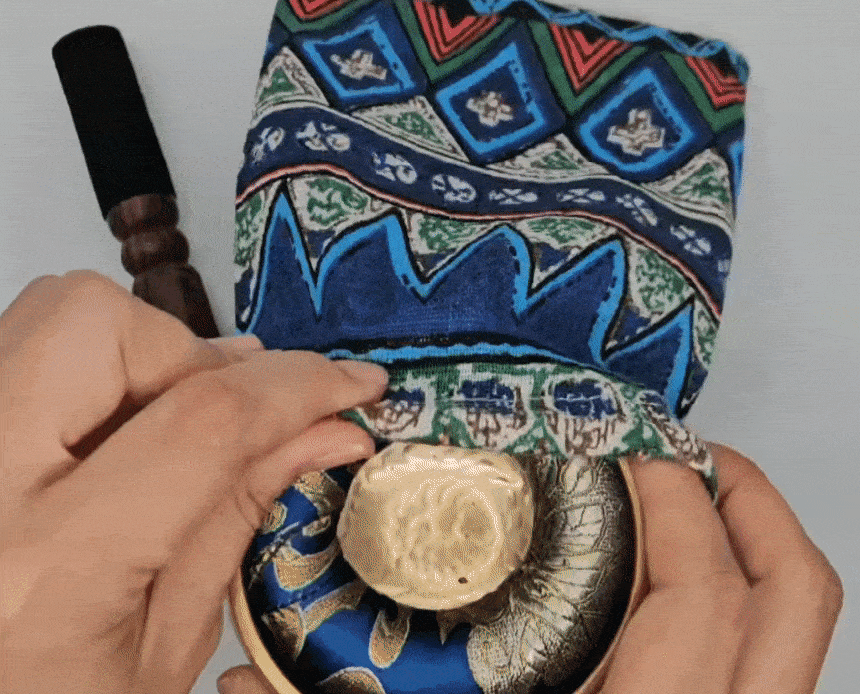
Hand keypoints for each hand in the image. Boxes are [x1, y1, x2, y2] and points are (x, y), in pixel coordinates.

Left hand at [0, 270, 387, 693]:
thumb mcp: (161, 645)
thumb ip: (240, 513)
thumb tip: (328, 430)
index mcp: (44, 571)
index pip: (202, 422)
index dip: (297, 387)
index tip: (349, 384)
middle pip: (95, 321)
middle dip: (187, 349)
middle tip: (222, 412)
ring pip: (52, 312)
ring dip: (133, 351)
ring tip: (162, 419)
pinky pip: (21, 346)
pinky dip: (87, 366)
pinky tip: (112, 425)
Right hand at [215, 446, 842, 693]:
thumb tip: (243, 679)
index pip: (699, 604)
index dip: (676, 506)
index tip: (624, 451)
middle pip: (790, 598)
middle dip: (749, 499)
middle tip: (683, 447)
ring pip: (800, 630)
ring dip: (762, 538)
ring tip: (700, 485)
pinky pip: (777, 663)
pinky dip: (751, 595)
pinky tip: (686, 568)